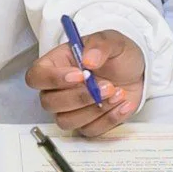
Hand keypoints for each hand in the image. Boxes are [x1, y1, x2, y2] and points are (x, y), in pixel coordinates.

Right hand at [26, 29, 146, 136]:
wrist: (136, 73)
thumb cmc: (117, 55)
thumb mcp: (112, 40)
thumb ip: (99, 45)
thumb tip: (88, 60)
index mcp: (56, 64)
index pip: (36, 76)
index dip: (53, 79)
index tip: (79, 75)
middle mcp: (58, 89)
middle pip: (49, 103)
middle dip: (79, 97)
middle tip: (107, 86)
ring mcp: (71, 109)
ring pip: (67, 121)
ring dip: (95, 109)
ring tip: (117, 93)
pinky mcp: (87, 123)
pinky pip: (90, 130)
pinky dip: (109, 118)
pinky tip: (123, 103)